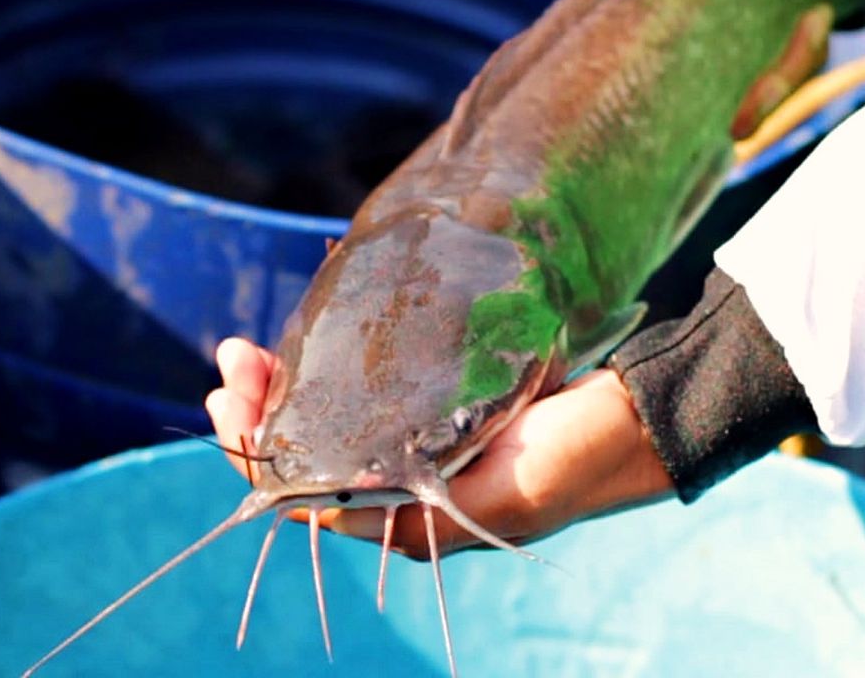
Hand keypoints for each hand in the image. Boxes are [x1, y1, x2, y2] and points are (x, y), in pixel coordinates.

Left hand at [206, 338, 675, 559]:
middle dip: (256, 408)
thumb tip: (315, 512)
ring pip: (321, 421)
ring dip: (280, 387)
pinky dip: (323, 372)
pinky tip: (302, 345)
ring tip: (247, 349)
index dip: (255, 449)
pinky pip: (357, 395)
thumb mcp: (493, 499)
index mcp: (402, 519)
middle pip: (300, 453)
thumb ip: (412, 517)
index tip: (232, 399)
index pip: (300, 493)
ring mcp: (410, 443)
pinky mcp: (429, 406)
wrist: (633, 419)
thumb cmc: (570, 459)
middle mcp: (396, 485)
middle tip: (233, 358)